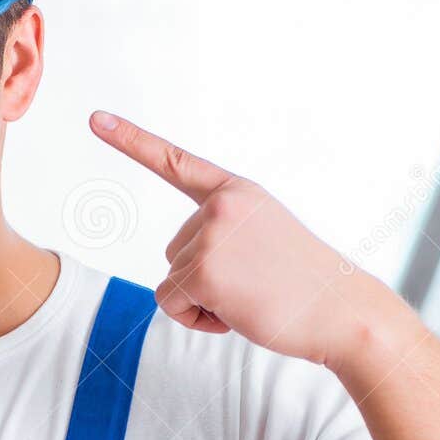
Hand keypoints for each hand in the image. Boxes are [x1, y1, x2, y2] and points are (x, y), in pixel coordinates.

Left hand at [90, 109, 393, 367]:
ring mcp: (210, 235)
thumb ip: (225, 235)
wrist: (344, 312)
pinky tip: (239, 313)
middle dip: (205, 279)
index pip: (176, 162)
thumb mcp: (265, 240)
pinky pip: (171, 304)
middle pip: (174, 251)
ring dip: (203, 301)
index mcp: (238, 192)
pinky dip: (197, 320)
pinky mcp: (203, 271)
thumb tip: (182, 270)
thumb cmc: (306, 286)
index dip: (131, 141)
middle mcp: (221, 206)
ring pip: (172, 280)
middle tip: (255, 284)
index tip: (96, 119)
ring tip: (252, 298)